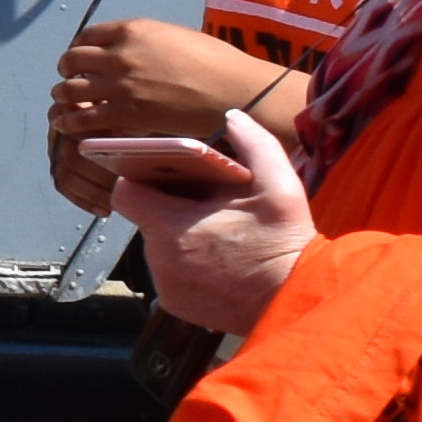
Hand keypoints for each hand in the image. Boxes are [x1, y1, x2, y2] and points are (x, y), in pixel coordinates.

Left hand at [47, 17, 288, 150]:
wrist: (233, 91)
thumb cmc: (215, 63)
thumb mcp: (174, 37)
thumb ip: (146, 42)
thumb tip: (132, 51)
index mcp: (133, 30)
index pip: (88, 35)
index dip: (78, 47)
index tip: (78, 57)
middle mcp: (120, 54)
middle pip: (73, 60)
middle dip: (67, 70)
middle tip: (67, 78)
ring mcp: (120, 86)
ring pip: (71, 89)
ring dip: (63, 95)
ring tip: (62, 101)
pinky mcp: (125, 114)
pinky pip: (83, 118)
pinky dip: (69, 121)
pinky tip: (64, 124)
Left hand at [91, 109, 317, 338]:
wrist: (296, 302)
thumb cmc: (285, 242)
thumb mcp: (279, 185)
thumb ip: (254, 144)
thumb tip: (233, 117)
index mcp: (170, 225)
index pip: (125, 192)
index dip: (139, 178)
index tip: (163, 173)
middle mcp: (158, 257)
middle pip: (147, 218)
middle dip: (170, 206)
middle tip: (206, 203)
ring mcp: (164, 283)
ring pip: (159, 246)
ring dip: (180, 235)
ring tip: (216, 231)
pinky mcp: (174, 303)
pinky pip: (170, 273)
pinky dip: (186, 264)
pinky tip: (218, 259)